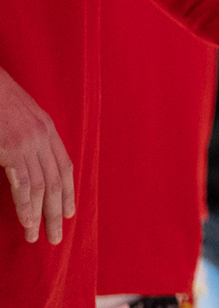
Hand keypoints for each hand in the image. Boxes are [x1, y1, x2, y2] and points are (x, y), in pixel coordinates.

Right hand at [0, 67, 72, 243]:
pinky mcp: (13, 150)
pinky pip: (24, 184)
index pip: (65, 165)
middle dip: (59, 210)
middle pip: (57, 180)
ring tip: (39, 236)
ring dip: (41, 215)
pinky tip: (27, 221)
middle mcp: (44, 137)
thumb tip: (26, 160)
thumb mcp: (20, 117)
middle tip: (58, 235)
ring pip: (43, 187)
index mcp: (47, 129)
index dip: (69, 190)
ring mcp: (29, 143)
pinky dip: (26, 205)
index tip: (70, 212)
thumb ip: (28, 137)